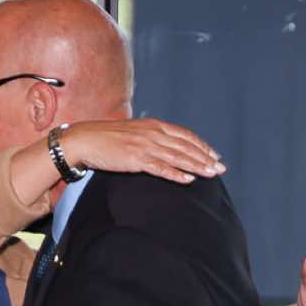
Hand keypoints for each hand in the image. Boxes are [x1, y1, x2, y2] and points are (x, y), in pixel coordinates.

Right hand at [59, 119, 225, 183]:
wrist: (84, 139)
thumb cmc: (106, 138)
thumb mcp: (133, 132)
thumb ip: (150, 136)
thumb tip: (163, 146)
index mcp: (154, 125)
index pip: (185, 135)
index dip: (202, 146)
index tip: (214, 155)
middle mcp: (153, 133)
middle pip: (186, 147)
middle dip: (205, 158)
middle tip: (221, 168)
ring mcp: (145, 146)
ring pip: (178, 157)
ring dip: (197, 166)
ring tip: (212, 174)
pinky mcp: (136, 159)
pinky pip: (160, 168)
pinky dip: (176, 174)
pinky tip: (188, 180)